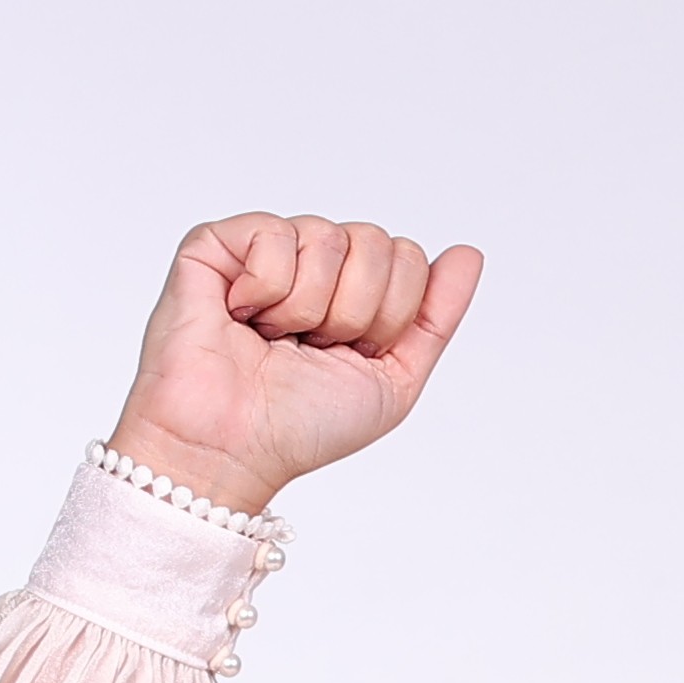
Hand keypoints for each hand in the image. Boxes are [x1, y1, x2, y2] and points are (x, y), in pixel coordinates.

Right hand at [103, 212, 485, 515]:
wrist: (232, 448)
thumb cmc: (301, 425)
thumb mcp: (395, 378)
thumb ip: (435, 315)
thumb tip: (468, 253)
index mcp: (354, 292)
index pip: (409, 258)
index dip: (390, 316)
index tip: (352, 355)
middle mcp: (313, 265)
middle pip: (376, 241)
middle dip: (354, 312)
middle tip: (310, 347)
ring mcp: (264, 251)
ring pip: (328, 236)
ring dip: (307, 307)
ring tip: (272, 338)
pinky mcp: (215, 245)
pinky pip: (273, 233)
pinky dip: (265, 289)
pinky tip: (240, 314)